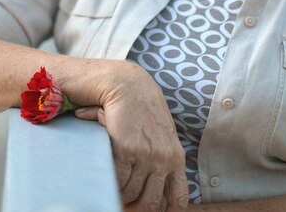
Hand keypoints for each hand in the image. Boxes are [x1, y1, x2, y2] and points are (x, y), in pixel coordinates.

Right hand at [74, 61, 187, 211]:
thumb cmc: (142, 110)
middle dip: (134, 209)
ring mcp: (148, 155)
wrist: (128, 86)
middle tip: (123, 204)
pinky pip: (118, 181)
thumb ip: (162, 158)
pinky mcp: (129, 149)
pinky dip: (111, 183)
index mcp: (176, 157)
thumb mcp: (161, 135)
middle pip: (150, 204)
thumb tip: (153, 192)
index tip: (147, 211)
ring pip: (131, 194)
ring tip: (113, 186)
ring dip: (119, 195)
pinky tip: (107, 174)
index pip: (178, 199)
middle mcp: (165, 159)